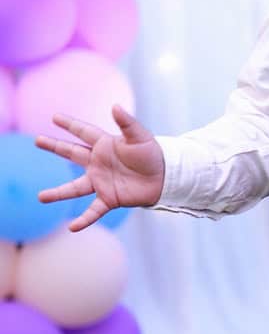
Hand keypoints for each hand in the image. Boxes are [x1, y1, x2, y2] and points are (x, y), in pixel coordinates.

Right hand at [35, 105, 164, 230]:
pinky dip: (84, 219)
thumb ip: (127, 123)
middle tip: (37, 140)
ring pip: (75, 188)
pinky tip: (72, 227)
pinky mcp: (110, 199)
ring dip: (58, 193)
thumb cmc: (152, 154)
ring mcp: (101, 182)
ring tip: (40, 197)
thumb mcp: (140, 136)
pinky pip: (93, 211)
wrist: (165, 177)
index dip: (70, 124)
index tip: (54, 117)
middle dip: (55, 147)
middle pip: (72, 154)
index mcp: (105, 145)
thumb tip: (115, 106)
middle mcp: (98, 163)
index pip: (83, 132)